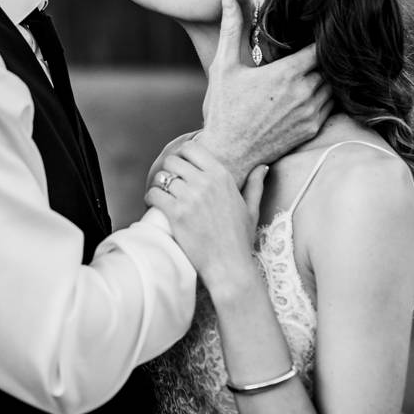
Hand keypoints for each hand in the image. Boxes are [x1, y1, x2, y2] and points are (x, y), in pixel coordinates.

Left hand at [146, 141, 261, 294]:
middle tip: (169, 181)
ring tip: (161, 193)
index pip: (193, 148)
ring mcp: (190, 197)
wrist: (228, 265)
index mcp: (222, 176)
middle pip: (173, 160)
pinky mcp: (176, 213)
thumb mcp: (251, 208)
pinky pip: (154, 194)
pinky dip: (150, 197)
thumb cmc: (240, 239)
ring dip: (159, 184)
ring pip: (162, 176)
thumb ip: (256, 185)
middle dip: (169, 169)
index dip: (182, 154)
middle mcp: (205, 182)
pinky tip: (155, 204)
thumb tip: (263, 167)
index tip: (181, 164)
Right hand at [195, 0, 330, 177]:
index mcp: (285, 73)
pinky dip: (327, 97)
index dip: (320, 38)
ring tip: (316, 70)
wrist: (228, 154)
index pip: (319, 48)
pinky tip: (315, 91)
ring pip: (333, 86)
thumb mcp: (224, 67)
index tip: (317, 31)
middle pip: (328, 66)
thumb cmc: (223, 110)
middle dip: (324, 57)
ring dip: (327, 77)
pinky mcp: (311, 129)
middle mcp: (303, 92)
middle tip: (317, 50)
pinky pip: (331, 107)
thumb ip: (230, 30)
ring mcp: (310, 112)